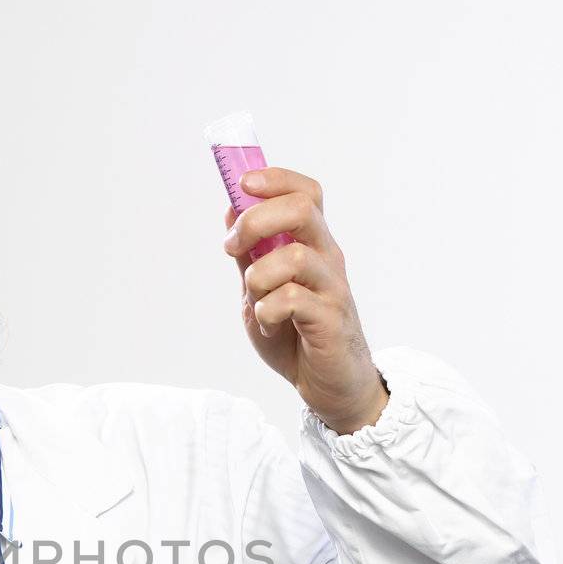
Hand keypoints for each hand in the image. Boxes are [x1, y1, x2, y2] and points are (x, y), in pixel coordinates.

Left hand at [223, 168, 389, 433]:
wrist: (329, 385)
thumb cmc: (296, 335)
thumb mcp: (261, 289)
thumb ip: (249, 254)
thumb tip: (230, 210)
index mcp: (312, 244)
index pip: (305, 192)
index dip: (275, 179)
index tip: (242, 185)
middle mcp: (327, 258)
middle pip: (302, 209)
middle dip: (256, 220)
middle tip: (233, 247)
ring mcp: (332, 287)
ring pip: (294, 256)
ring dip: (259, 276)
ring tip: (255, 300)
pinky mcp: (331, 319)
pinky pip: (292, 299)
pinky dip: (267, 310)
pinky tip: (268, 323)